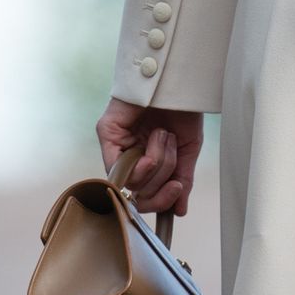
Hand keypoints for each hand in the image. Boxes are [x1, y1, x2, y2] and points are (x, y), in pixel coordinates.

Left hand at [96, 97, 204, 217]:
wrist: (179, 83)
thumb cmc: (183, 113)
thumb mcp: (188, 151)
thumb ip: (182, 181)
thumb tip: (179, 211)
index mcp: (148, 162)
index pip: (146, 197)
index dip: (161, 201)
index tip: (177, 191)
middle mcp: (130, 157)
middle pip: (142, 193)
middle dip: (163, 177)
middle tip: (174, 151)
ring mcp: (116, 146)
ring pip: (134, 182)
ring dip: (157, 162)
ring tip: (164, 135)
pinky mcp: (107, 134)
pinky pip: (117, 167)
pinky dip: (139, 164)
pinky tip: (152, 145)